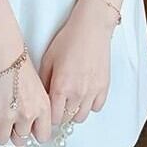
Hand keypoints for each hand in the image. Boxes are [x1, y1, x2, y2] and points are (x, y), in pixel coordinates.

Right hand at [0, 37, 52, 146]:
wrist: (1, 46)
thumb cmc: (17, 57)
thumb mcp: (35, 83)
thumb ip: (35, 103)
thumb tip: (28, 118)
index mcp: (43, 105)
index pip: (43, 136)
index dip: (32, 132)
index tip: (25, 126)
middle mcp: (29, 114)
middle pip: (21, 140)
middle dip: (13, 131)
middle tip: (7, 119)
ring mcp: (10, 116)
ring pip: (2, 139)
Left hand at [38, 0, 118, 125]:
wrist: (91, 27)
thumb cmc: (69, 39)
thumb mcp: (48, 58)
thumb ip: (43, 81)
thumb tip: (42, 97)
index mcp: (61, 86)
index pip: (54, 118)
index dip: (49, 116)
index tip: (48, 111)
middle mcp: (77, 93)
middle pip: (67, 119)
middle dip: (60, 114)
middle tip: (58, 104)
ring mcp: (92, 91)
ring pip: (82, 117)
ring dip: (74, 112)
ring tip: (71, 99)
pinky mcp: (104, 87)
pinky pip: (96, 107)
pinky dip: (89, 105)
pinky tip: (84, 94)